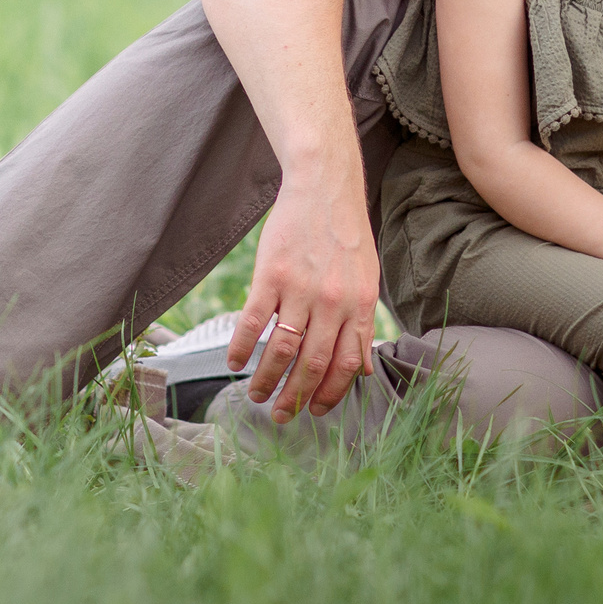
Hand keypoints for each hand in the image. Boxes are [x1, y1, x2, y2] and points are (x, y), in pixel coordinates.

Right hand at [225, 163, 377, 422]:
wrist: (324, 187)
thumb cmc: (346, 236)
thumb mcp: (367, 280)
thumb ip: (364, 325)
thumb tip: (363, 370)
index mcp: (360, 305)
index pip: (346, 364)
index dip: (330, 393)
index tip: (316, 411)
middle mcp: (333, 302)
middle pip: (312, 364)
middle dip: (296, 398)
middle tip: (282, 416)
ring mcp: (301, 288)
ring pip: (282, 350)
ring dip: (267, 379)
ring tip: (256, 396)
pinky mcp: (272, 274)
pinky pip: (254, 321)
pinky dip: (242, 347)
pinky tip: (234, 363)